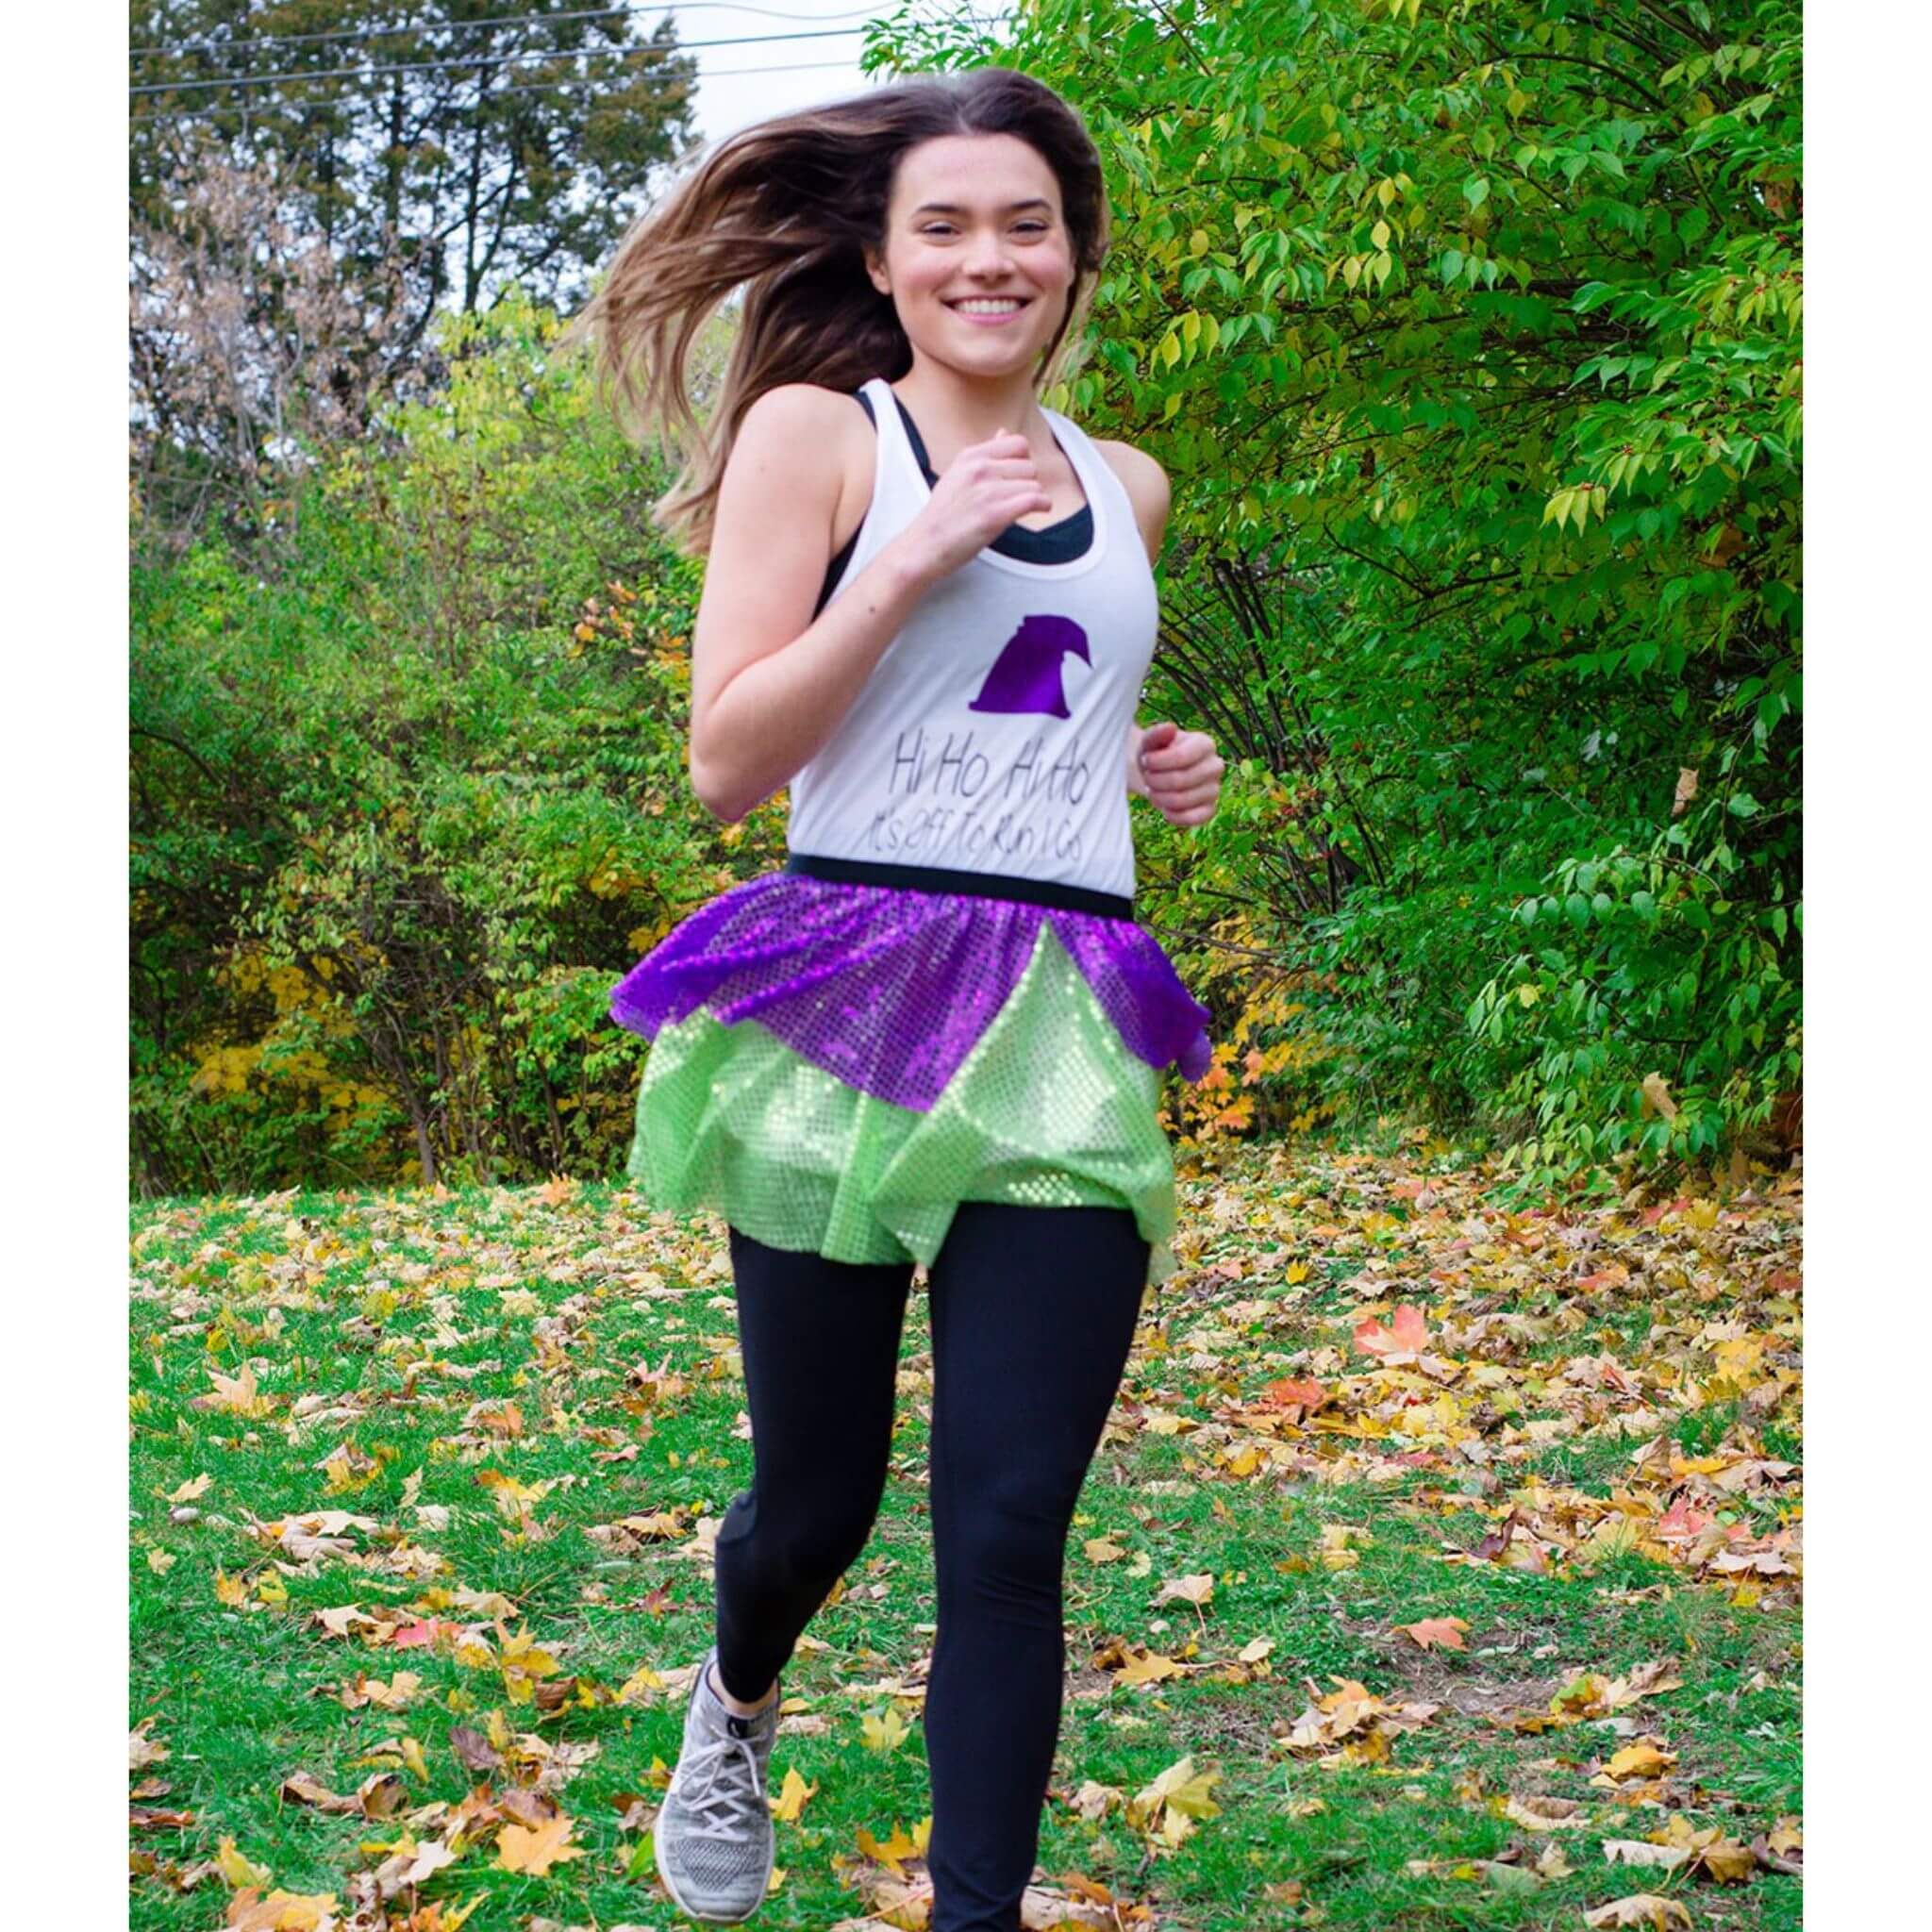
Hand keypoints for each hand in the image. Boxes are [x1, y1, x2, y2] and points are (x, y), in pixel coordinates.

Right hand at [907, 425, 1053, 581]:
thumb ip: (984, 454)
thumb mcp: (957, 474)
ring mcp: (987, 490)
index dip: (1023, 460)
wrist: (924, 545)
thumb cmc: (942, 515)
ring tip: (1020, 508)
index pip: (1017, 443)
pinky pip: (1035, 499)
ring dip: (1033, 497)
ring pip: (1034, 484)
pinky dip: (1043, 505)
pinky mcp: (995, 514)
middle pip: (1029, 466)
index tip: (1018, 476)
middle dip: (1028, 482)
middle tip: (1016, 498)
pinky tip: (1039, 510)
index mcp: (970, 456)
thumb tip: (1003, 432)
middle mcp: (979, 468)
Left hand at [1132, 720, 1224, 826]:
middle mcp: (1215, 766)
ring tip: (1153, 790)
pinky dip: (1173, 815)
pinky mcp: (1210, 809)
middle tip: (1147, 778)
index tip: (1145, 760)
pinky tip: (1164, 808)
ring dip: (1160, 798)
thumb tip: (1170, 728)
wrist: (1157, 773)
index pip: (1182, 757)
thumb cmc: (1156, 754)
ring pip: (1184, 800)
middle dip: (1156, 781)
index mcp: (1205, 744)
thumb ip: (1156, 733)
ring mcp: (1214, 789)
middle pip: (1181, 780)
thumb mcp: (1150, 741)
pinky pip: (1193, 819)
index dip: (1157, 762)